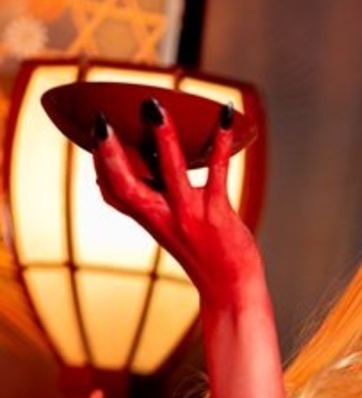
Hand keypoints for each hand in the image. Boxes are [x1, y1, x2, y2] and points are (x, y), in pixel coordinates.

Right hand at [91, 98, 261, 309]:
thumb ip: (155, 202)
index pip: (113, 193)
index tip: (94, 133)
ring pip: (171, 173)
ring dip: (163, 139)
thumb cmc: (204, 253)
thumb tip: (147, 169)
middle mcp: (163, 218)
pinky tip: (225, 115)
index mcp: (149, 219)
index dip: (100, 164)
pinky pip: (218, 172)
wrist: (231, 289)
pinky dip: (220, 142)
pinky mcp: (217, 214)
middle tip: (100, 120)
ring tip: (156, 108)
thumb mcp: (171, 229)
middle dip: (110, 154)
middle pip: (126, 186)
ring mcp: (190, 216)